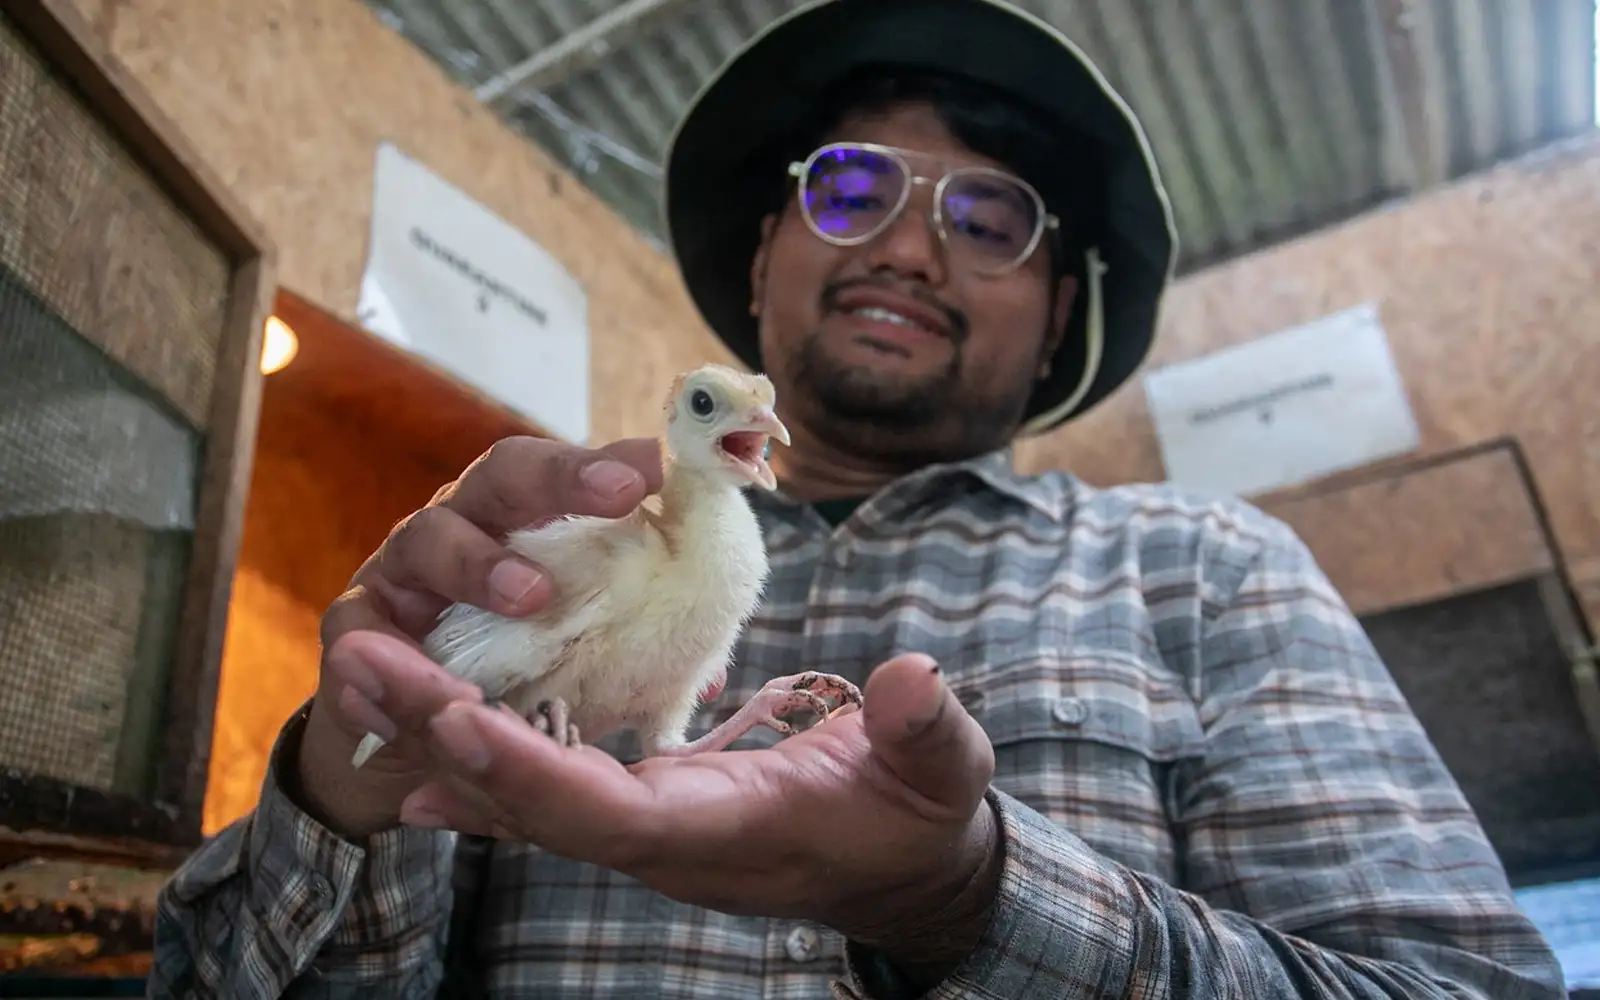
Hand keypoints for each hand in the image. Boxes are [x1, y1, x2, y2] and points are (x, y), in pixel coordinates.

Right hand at [293, 435, 664, 838]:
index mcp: (522, 527)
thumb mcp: (577, 659)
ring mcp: (402, 575)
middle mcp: (462, 529)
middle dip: (560, 479)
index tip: (659, 465)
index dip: (610, 464)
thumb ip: (636, 652)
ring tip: (531, 595)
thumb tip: (714, 681)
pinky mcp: (356, 634)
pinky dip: (384, 651)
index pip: (567, 475)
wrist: (411, 747)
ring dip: (480, 561)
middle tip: (616, 495)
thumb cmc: (509, 680)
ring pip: (428, 538)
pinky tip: (420, 676)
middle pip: (501, 479)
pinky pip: (360, 633)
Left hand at [348, 647, 1003, 973]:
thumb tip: (912, 682)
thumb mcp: (942, 771)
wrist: (904, 869)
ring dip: (438, 736)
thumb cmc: (919, 816)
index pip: (611, 816)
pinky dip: (478, 760)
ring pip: (523, 793)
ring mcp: (647, 830)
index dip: (529, 774)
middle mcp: (665, 843)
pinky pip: (544, 789)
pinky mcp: (644, 808)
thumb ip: (925, 731)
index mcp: (726, 835)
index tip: (454, 720)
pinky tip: (421, 732)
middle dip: (443, 736)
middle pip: (533, 803)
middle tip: (361, 659)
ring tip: (362, 671)